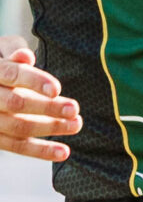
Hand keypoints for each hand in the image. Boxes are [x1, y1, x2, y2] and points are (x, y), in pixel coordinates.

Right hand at [0, 48, 77, 162]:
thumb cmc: (0, 62)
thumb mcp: (1, 49)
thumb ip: (13, 50)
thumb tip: (26, 56)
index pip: (10, 75)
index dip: (34, 81)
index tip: (57, 89)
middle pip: (16, 103)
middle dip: (47, 107)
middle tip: (74, 108)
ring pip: (17, 126)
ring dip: (50, 128)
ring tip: (76, 124)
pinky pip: (16, 146)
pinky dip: (41, 151)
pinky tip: (64, 152)